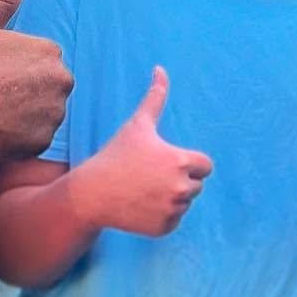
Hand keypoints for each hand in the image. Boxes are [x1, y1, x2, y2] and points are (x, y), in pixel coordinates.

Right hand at [0, 0, 74, 160]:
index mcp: (51, 51)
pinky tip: (0, 131)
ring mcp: (56, 111)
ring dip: (28, 115)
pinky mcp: (45, 139)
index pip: (44, 63)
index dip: (19, 71)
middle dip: (29, 92)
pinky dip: (22, 137)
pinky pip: (37, 137)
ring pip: (46, 113)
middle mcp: (62, 79)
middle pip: (49, 87)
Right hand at [73, 67, 212, 236]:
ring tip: (143, 191)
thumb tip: (160, 69)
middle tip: (149, 177)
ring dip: (170, 198)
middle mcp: (181, 188)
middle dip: (177, 180)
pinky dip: (161, 216)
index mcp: (182, 162)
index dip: (187, 162)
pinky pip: (174, 220)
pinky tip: (140, 206)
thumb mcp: (137, 125)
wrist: (91, 194)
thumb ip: (155, 97)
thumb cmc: (115, 156)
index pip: (205, 165)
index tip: (163, 161)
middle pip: (196, 185)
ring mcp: (173, 210)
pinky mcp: (164, 228)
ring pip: (184, 202)